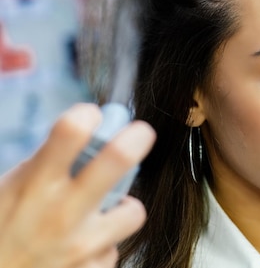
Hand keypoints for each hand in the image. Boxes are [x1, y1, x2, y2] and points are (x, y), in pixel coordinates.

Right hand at [0, 103, 155, 267]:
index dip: (86, 115)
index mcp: (34, 186)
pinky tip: (83, 249)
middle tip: (141, 132)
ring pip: (133, 212)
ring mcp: (81, 246)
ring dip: (122, 210)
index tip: (91, 115)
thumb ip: (45, 166)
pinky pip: (113, 250)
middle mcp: (61, 213)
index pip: (71, 132)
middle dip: (136, 138)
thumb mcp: (8, 192)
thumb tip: (86, 135)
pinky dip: (101, 246)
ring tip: (104, 212)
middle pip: (118, 159)